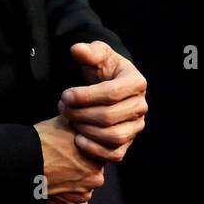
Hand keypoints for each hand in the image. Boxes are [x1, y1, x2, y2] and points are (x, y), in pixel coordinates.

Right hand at [34, 115, 104, 203]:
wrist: (23, 160)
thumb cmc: (41, 142)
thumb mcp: (64, 123)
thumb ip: (80, 124)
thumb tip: (83, 119)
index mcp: (97, 159)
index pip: (97, 158)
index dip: (83, 153)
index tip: (72, 150)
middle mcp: (95, 179)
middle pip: (90, 174)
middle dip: (78, 169)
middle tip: (61, 161)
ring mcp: (82, 195)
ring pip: (81, 190)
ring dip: (72, 184)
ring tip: (55, 173)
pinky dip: (65, 198)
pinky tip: (54, 186)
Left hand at [59, 41, 147, 163]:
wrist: (109, 83)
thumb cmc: (102, 67)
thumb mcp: (97, 53)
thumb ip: (88, 51)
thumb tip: (77, 50)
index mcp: (136, 82)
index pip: (111, 93)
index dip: (85, 96)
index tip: (64, 95)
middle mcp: (140, 106)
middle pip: (110, 116)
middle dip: (81, 113)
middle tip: (62, 108)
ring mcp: (136, 126)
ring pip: (114, 136)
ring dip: (86, 130)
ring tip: (69, 120)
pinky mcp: (129, 142)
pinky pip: (116, 154)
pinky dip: (96, 150)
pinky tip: (78, 140)